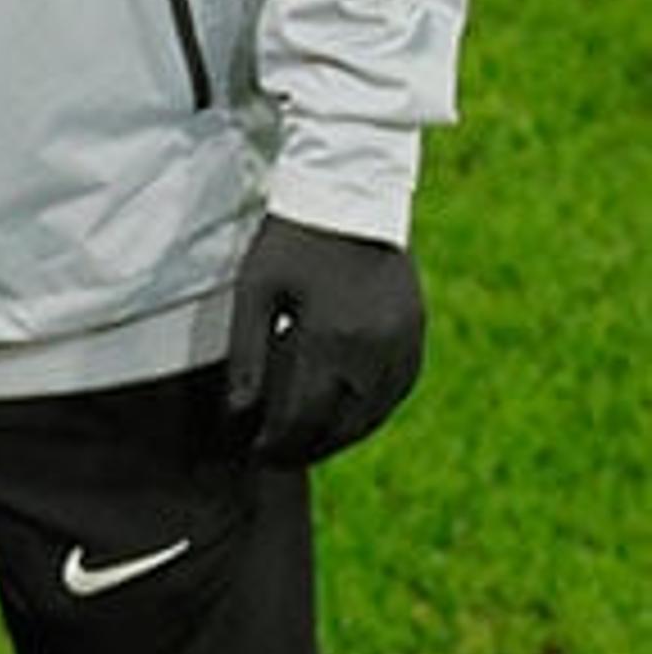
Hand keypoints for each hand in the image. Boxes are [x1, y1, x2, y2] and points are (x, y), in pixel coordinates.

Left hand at [224, 214, 424, 465]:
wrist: (349, 195)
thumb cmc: (291, 242)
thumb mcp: (255, 293)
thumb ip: (247, 356)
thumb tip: (237, 414)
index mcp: (331, 338)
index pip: (305, 417)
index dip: (278, 444)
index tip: (254, 453)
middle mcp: (375, 346)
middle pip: (343, 424)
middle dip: (308, 448)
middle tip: (277, 457)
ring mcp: (403, 339)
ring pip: (376, 412)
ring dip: (343, 436)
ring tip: (308, 444)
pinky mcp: (416, 329)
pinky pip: (400, 387)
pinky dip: (374, 410)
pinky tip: (349, 417)